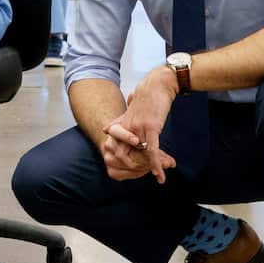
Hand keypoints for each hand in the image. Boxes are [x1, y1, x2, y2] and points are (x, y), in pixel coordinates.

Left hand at [102, 65, 179, 182]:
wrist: (157, 85)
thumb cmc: (146, 99)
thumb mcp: (129, 112)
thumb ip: (117, 122)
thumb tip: (104, 129)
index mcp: (121, 127)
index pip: (121, 152)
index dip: (129, 163)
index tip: (137, 170)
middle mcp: (127, 129)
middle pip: (130, 156)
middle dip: (141, 168)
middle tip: (150, 175)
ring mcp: (138, 128)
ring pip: (142, 155)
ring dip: (151, 168)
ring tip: (158, 177)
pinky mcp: (151, 127)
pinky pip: (152, 150)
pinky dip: (155, 164)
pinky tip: (159, 175)